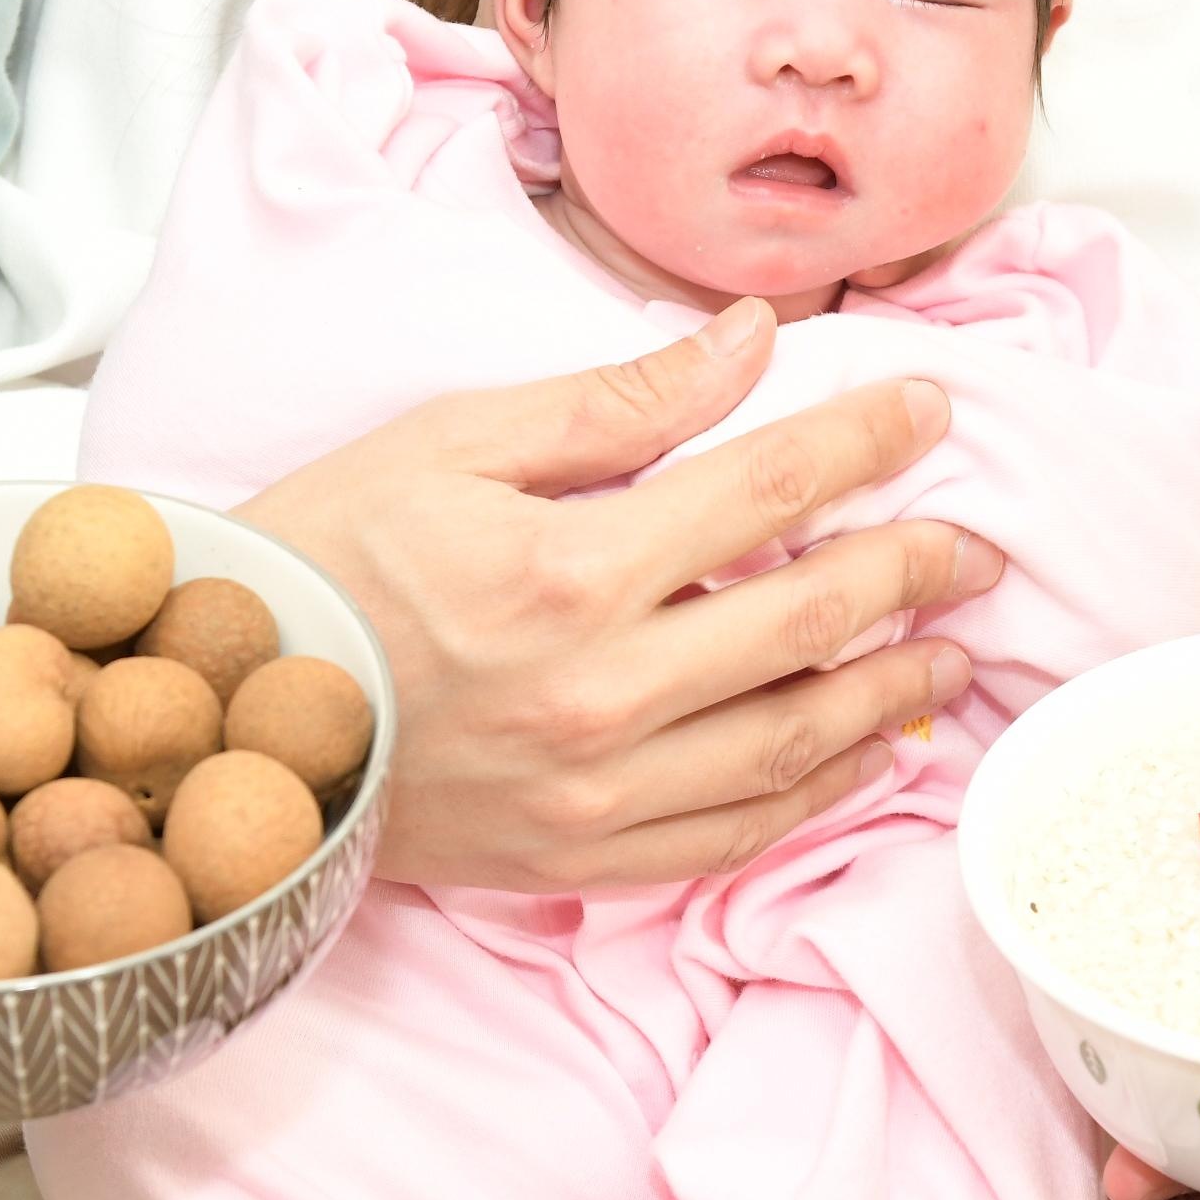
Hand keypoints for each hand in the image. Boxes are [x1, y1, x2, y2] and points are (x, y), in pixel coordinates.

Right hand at [241, 298, 1004, 887]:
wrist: (224, 711)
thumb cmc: (327, 556)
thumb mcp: (451, 442)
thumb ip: (615, 401)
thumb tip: (749, 342)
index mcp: (568, 568)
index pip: (768, 490)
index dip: (866, 442)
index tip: (930, 413)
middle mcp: (600, 690)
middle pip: (808, 620)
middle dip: (911, 570)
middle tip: (975, 545)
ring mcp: (596, 788)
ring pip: (793, 742)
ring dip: (888, 691)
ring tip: (948, 649)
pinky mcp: (580, 857)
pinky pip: (734, 835)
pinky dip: (816, 797)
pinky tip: (862, 756)